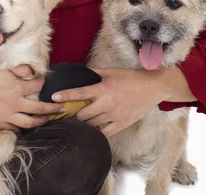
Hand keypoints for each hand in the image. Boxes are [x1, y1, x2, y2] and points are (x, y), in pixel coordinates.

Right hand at [0, 63, 65, 129]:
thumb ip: (16, 70)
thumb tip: (29, 71)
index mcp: (16, 85)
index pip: (37, 84)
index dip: (42, 81)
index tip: (44, 81)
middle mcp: (14, 101)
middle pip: (40, 107)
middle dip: (53, 108)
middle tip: (62, 108)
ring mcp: (6, 115)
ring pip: (30, 122)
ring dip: (40, 121)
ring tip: (46, 120)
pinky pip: (13, 128)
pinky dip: (20, 127)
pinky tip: (23, 127)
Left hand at [51, 67, 166, 136]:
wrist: (152, 88)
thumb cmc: (130, 78)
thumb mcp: (110, 72)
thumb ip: (94, 72)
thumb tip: (80, 71)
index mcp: (102, 89)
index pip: (79, 93)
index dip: (65, 96)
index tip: (54, 98)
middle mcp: (107, 103)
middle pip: (82, 114)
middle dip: (72, 114)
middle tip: (64, 114)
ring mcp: (114, 115)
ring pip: (91, 125)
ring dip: (82, 124)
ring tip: (74, 123)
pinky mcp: (121, 124)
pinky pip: (104, 133)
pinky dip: (95, 133)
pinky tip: (89, 132)